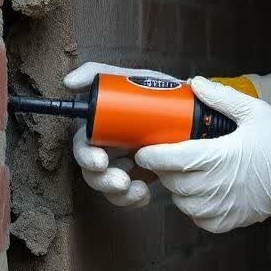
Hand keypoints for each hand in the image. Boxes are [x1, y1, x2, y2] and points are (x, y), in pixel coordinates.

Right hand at [64, 61, 177, 208]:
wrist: (202, 115)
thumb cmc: (166, 94)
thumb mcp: (138, 78)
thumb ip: (101, 73)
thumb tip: (68, 81)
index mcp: (107, 124)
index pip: (83, 141)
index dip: (85, 153)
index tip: (99, 161)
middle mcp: (112, 144)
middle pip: (92, 167)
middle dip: (100, 178)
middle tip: (119, 181)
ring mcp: (126, 162)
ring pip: (107, 183)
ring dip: (117, 191)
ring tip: (136, 189)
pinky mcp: (141, 176)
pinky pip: (127, 194)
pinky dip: (133, 197)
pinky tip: (145, 194)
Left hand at [134, 77, 270, 232]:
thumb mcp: (252, 111)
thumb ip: (220, 97)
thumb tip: (195, 83)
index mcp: (218, 157)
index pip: (170, 160)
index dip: (151, 155)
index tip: (143, 149)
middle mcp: (216, 186)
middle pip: (172, 181)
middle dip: (164, 168)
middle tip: (166, 154)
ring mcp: (222, 207)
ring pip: (181, 201)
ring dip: (177, 187)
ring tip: (185, 171)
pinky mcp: (229, 221)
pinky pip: (197, 217)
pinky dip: (193, 205)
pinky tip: (202, 190)